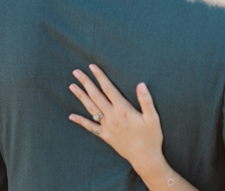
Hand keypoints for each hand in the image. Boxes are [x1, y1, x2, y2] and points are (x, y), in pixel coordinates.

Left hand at [68, 64, 172, 187]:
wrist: (145, 158)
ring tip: (72, 86)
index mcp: (123, 109)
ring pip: (91, 108)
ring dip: (81, 97)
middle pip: (96, 96)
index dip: (100, 77)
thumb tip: (141, 84)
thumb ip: (146, 100)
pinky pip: (90, 127)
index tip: (93, 67)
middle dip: (86, 83)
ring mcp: (107, 126)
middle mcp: (112, 117)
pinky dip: (80, 121)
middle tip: (76, 72)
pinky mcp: (105, 136)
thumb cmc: (151, 137)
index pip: (109, 89)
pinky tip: (71, 116)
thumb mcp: (153, 117)